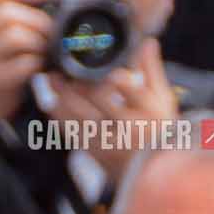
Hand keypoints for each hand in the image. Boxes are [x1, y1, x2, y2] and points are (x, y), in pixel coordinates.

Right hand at [0, 0, 51, 123]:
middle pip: (7, 14)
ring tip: (46, 48)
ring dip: (37, 41)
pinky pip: (18, 67)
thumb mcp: (5, 18)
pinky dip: (35, 64)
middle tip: (51, 29)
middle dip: (37, 20)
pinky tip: (40, 65)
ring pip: (14, 38)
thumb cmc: (6, 53)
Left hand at [45, 38, 180, 171]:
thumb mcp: (162, 99)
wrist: (151, 172)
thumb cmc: (159, 131)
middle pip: (97, 100)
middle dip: (78, 81)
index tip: (104, 64)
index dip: (116, 76)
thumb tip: (147, 41)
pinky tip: (52, 104)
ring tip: (52, 80)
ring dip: (61, 97)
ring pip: (79, 117)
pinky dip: (60, 117)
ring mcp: (108, 142)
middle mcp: (126, 127)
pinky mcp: (95, 152)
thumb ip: (151, 70)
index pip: (130, 88)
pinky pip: (72, 134)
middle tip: (62, 67)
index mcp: (146, 110)